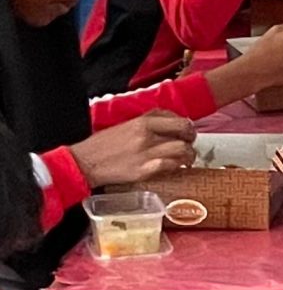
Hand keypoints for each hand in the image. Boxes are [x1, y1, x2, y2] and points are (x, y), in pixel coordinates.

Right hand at [70, 112, 197, 188]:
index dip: (187, 126)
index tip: (186, 132)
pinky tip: (175, 168)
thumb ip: (147, 122)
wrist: (84, 163)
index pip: (177, 118)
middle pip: (184, 132)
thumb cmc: (103, 145)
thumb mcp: (125, 125)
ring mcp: (146, 153)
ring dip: (188, 155)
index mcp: (142, 122)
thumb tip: (168, 121)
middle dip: (191, 139)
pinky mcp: (144, 170)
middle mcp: (146, 135)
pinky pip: (170, 165)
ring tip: (185, 159)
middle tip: (188, 144)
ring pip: (182, 149)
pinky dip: (176, 166)